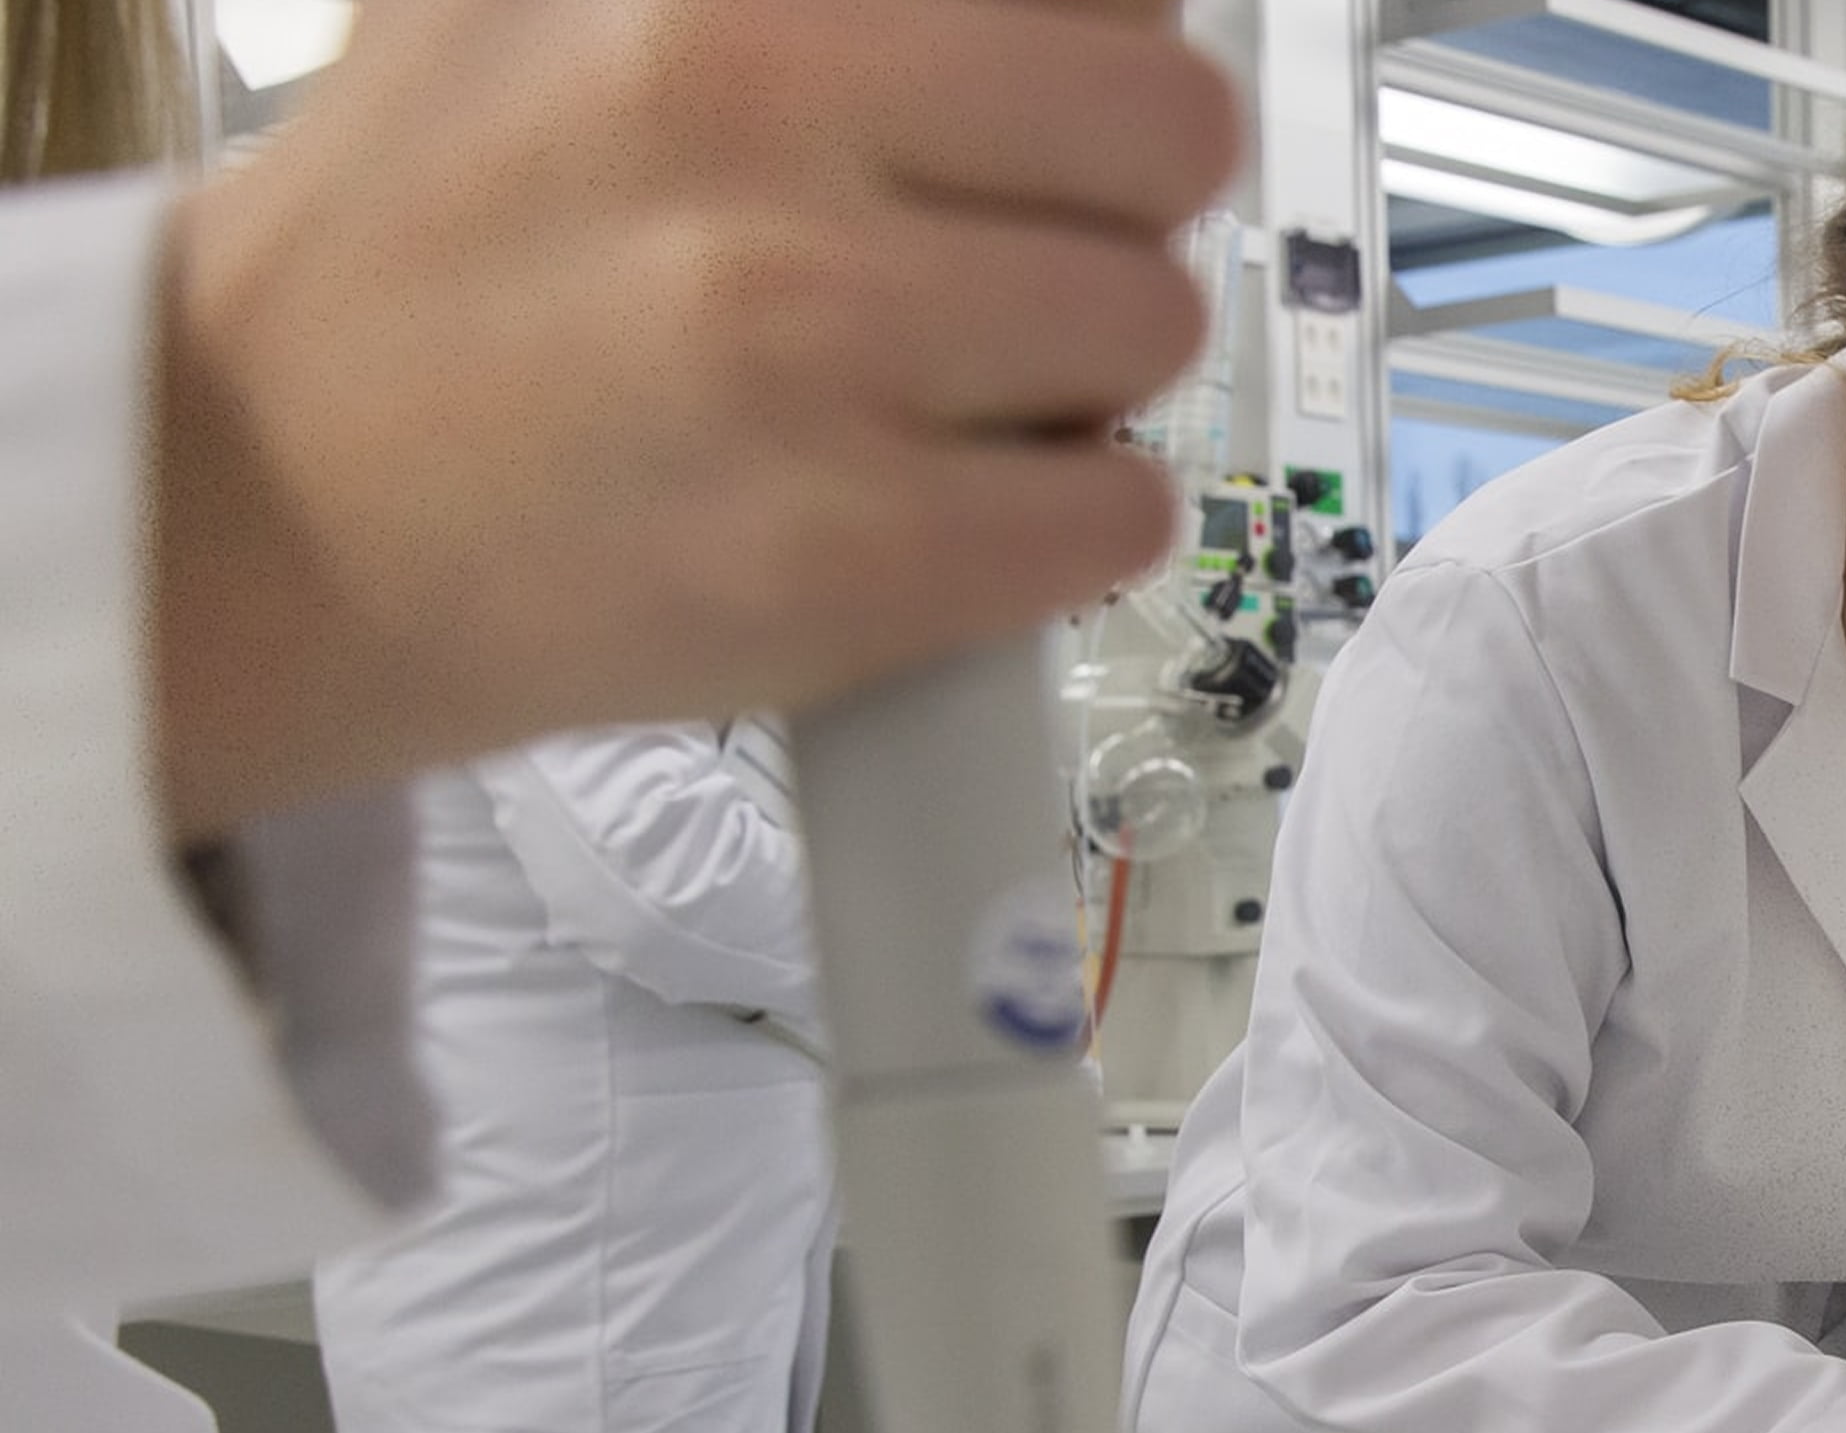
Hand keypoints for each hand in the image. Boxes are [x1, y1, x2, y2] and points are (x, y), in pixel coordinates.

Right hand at [152, 0, 1239, 836]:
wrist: (256, 512)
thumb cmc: (445, 251)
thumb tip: (1075, 1)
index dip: (1085, 44)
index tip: (1030, 104)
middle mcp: (751, 106)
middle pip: (1168, 126)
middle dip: (1104, 205)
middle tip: (988, 256)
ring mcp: (802, 333)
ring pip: (1153, 323)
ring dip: (1074, 378)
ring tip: (918, 388)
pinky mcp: (843, 545)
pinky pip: (1118, 509)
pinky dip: (1056, 526)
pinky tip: (930, 502)